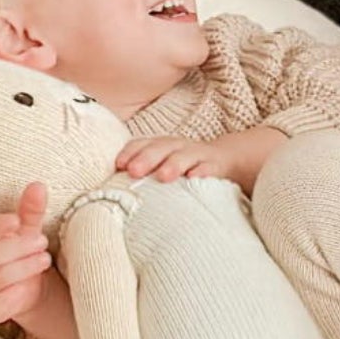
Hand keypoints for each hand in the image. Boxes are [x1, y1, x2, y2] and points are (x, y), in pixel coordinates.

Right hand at [0, 181, 63, 327]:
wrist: (26, 286)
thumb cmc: (20, 250)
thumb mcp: (27, 228)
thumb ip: (30, 209)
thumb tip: (38, 186)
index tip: (17, 221)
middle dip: (19, 248)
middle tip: (43, 243)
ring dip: (24, 268)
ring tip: (44, 260)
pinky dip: (15, 296)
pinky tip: (30, 287)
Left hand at [114, 126, 288, 195]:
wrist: (228, 160)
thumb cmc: (186, 169)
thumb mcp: (165, 167)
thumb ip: (144, 175)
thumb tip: (111, 195)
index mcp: (163, 147)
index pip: (143, 143)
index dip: (131, 152)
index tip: (119, 165)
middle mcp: (179, 147)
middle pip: (161, 148)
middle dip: (147, 158)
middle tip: (134, 172)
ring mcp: (198, 155)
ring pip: (184, 156)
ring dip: (173, 164)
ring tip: (163, 177)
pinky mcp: (218, 166)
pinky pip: (211, 167)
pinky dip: (203, 171)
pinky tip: (195, 179)